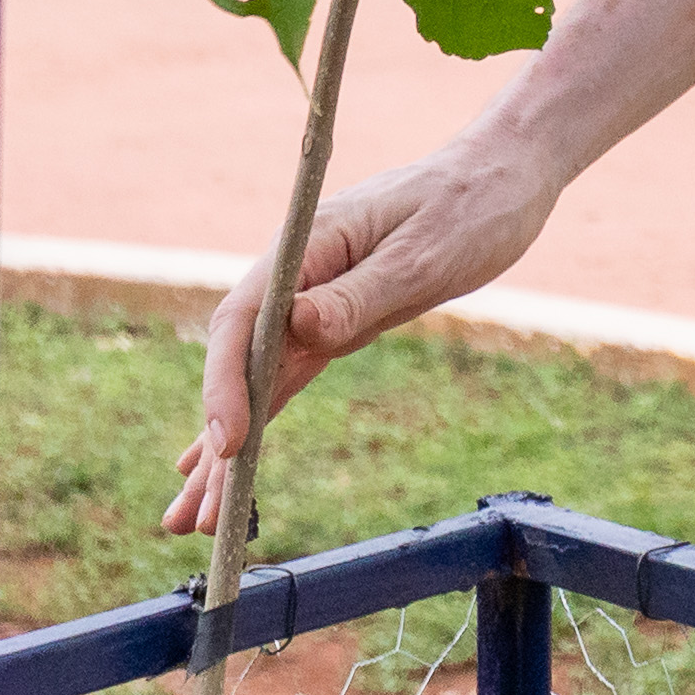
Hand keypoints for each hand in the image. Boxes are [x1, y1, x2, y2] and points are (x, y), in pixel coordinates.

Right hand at [164, 132, 555, 539]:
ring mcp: (311, 299)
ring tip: (194, 519)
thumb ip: (360, 293)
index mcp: (309, 243)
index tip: (228, 444)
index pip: (244, 320)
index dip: (225, 384)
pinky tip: (226, 463)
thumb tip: (297, 327)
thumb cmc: (471, 205)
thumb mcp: (424, 253)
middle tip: (191, 517)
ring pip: (256, 380)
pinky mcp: (335, 320)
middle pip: (237, 361)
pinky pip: (285, 378)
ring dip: (226, 448)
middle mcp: (297, 274)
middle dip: (212, 439)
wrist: (504, 176)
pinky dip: (257, 419)